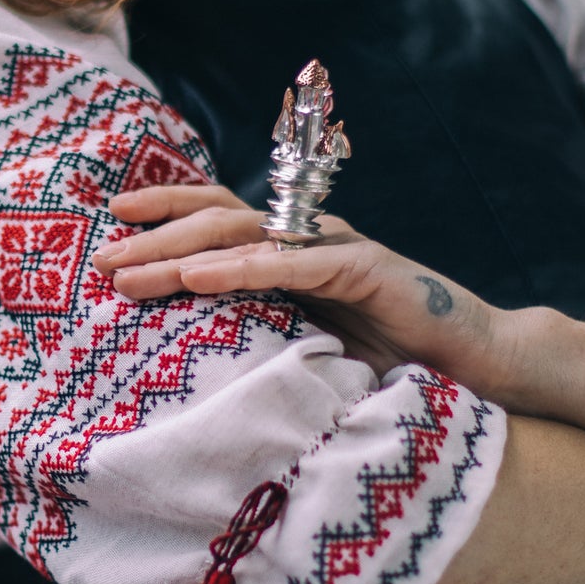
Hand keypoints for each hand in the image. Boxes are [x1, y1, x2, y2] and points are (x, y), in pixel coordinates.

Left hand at [93, 185, 519, 395]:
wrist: (483, 362)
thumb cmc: (398, 360)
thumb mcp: (314, 349)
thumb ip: (266, 342)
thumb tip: (199, 368)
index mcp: (294, 252)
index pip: (218, 219)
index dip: (164, 215)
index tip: (109, 227)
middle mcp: (311, 239)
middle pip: (219, 218)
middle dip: (155, 233)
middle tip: (100, 255)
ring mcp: (338, 248)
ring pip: (245, 234)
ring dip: (183, 250)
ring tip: (132, 268)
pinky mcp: (366, 270)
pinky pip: (293, 264)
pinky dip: (243, 266)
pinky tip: (200, 276)